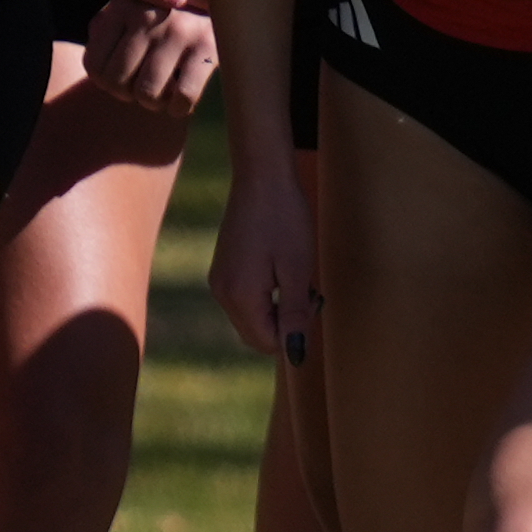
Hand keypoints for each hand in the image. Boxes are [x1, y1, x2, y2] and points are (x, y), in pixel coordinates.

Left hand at [88, 0, 221, 120]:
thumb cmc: (168, 12)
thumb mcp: (132, 8)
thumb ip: (106, 29)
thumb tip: (94, 66)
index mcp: (122, 7)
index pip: (94, 65)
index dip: (106, 84)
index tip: (123, 80)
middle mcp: (147, 16)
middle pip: (117, 83)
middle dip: (130, 94)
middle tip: (145, 88)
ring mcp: (178, 31)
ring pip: (147, 93)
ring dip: (155, 102)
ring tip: (164, 92)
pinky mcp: (208, 46)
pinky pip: (182, 97)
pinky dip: (179, 108)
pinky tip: (181, 100)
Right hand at [209, 144, 323, 357]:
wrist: (262, 175)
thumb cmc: (285, 218)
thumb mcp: (298, 269)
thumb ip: (295, 315)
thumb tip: (296, 356)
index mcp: (239, 296)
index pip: (267, 343)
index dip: (295, 333)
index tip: (312, 299)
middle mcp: (222, 293)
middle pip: (256, 335)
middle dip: (285, 324)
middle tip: (308, 291)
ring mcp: (219, 279)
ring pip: (251, 318)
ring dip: (276, 309)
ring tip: (295, 277)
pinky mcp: (223, 268)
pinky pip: (245, 300)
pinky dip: (266, 296)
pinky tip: (280, 269)